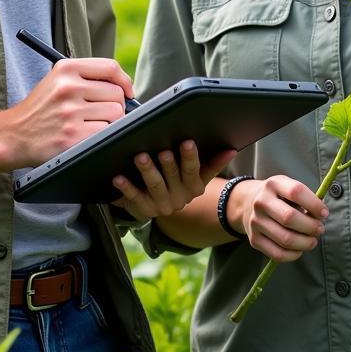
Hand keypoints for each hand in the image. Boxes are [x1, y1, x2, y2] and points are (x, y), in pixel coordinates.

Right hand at [10, 58, 134, 164]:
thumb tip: (124, 87)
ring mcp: (70, 112)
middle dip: (116, 104)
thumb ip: (87, 77)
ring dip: (109, 122)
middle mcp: (68, 87)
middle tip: (102, 113)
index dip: (125, 80)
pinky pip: (106, 132)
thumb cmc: (40, 109)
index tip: (128, 91)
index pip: (110, 67)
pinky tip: (85, 135)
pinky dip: (101, 136)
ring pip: (115, 113)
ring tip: (89, 124)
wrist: (13, 135)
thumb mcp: (56, 81)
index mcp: (66, 68)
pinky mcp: (72, 135)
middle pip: (117, 93)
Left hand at [111, 142, 236, 220]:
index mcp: (194, 187)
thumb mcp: (198, 175)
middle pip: (174, 177)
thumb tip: (232, 149)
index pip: (194, 171)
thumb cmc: (180, 181)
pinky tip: (118, 177)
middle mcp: (180, 198)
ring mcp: (162, 205)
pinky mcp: (144, 209)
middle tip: (164, 150)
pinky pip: (134, 197)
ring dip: (148, 171)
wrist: (161, 206)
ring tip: (141, 157)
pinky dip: (126, 187)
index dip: (191, 157)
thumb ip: (213, 162)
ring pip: (155, 186)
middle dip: (169, 164)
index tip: (187, 142)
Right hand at [230, 175, 327, 262]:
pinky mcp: (254, 239)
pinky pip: (278, 254)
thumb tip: (321, 216)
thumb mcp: (287, 187)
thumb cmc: (277, 196)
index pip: (296, 192)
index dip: (314, 204)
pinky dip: (294, 255)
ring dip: (305, 243)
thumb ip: (304, 198)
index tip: (324, 214)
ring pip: (285, 239)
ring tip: (312, 241)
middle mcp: (261, 202)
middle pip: (290, 218)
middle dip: (311, 227)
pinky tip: (299, 249)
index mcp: (273, 184)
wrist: (247, 202)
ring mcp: (255, 222)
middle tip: (320, 229)